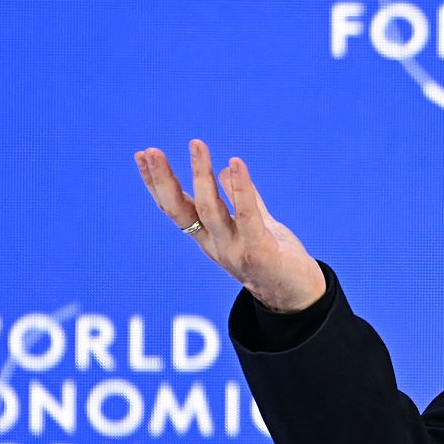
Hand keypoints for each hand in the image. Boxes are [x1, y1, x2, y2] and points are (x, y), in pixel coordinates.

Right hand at [134, 140, 325, 311]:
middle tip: (149, 151)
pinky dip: (240, 189)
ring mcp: (235, 250)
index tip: (143, 155)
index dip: (157, 184)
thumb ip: (244, 200)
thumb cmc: (278, 261)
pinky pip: (247, 216)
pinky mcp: (259, 251)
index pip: (176, 209)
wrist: (300, 298)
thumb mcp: (257, 226)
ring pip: (210, 210)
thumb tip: (227, 168)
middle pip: (181, 211)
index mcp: (210, 238)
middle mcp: (216, 245)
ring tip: (196, 145)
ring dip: (201, 175)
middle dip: (163, 181)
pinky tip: (235, 164)